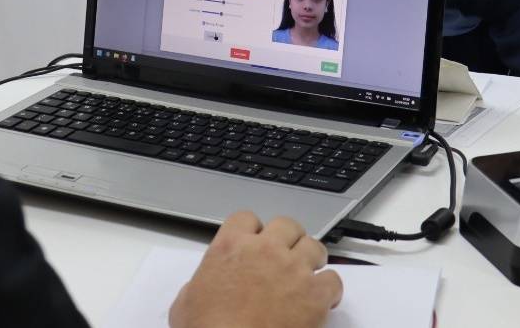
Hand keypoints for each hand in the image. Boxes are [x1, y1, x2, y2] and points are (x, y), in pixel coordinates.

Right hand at [170, 212, 342, 327]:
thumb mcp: (185, 302)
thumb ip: (199, 284)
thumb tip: (201, 289)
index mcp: (230, 246)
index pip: (247, 218)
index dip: (253, 230)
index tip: (255, 242)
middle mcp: (264, 250)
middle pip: (287, 225)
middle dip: (288, 239)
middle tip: (286, 255)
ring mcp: (293, 269)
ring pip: (314, 246)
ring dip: (312, 259)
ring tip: (308, 274)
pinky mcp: (314, 294)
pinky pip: (333, 279)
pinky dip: (330, 289)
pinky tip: (323, 299)